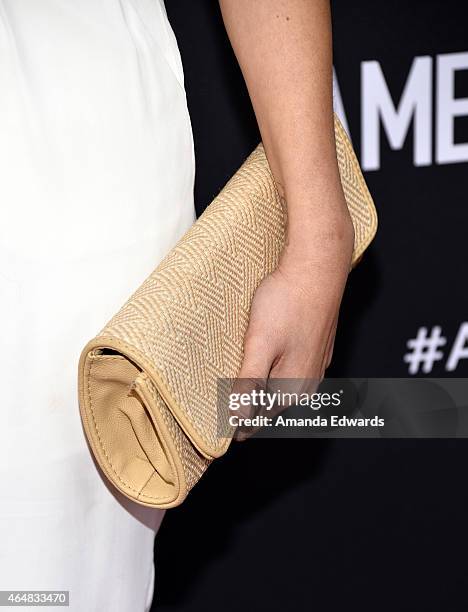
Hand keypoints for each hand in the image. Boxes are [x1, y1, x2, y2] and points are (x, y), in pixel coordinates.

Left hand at [233, 209, 353, 436]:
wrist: (317, 269)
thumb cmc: (288, 302)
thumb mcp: (260, 344)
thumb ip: (250, 383)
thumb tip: (238, 419)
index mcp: (292, 387)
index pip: (257, 419)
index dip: (235, 424)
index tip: (215, 422)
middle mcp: (307, 383)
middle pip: (270, 406)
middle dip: (247, 408)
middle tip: (220, 406)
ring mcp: (314, 366)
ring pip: (281, 388)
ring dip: (260, 391)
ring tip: (236, 388)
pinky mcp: (315, 349)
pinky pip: (290, 371)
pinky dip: (273, 373)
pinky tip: (263, 363)